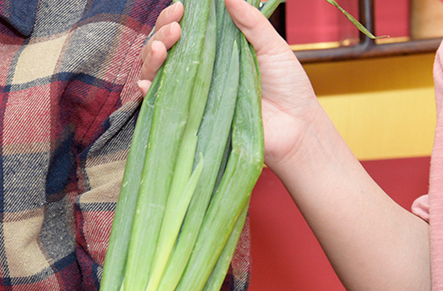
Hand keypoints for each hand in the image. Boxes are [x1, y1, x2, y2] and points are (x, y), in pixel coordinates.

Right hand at [136, 0, 322, 170]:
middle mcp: (198, 71)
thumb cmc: (288, 88)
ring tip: (163, 48)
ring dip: (151, 57)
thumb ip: (250, 21)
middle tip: (175, 27)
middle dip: (161, 34)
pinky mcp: (189, 119)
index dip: (174, 18)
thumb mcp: (272, 46)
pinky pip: (159, 104)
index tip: (180, 8)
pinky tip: (147, 82)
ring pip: (154, 72)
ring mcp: (192, 95)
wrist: (295, 127)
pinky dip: (147, 92)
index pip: (184, 31)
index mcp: (216, 51)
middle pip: (163, 49)